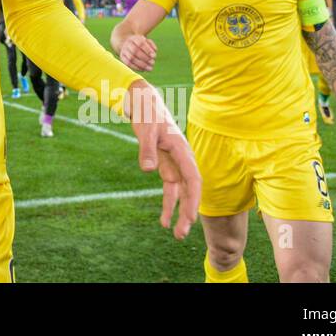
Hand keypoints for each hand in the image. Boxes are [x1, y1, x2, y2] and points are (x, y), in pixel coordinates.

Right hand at [118, 34, 156, 70]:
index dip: (147, 50)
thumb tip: (154, 53)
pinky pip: (128, 63)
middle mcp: (128, 43)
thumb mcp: (146, 41)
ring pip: (131, 58)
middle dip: (145, 58)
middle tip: (153, 63)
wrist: (127, 44)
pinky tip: (143, 70)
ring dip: (142, 64)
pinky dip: (137, 68)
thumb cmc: (140, 44)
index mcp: (135, 38)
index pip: (141, 43)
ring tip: (150, 68)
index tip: (154, 56)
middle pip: (135, 51)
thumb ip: (151, 46)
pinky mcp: (122, 57)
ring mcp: (124, 50)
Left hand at [126, 80, 199, 239]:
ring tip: (175, 234)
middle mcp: (181, 159)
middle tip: (182, 234)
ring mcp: (174, 164)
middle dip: (188, 212)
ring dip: (178, 212)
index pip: (193, 178)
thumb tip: (148, 170)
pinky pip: (169, 189)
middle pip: (189, 190)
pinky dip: (168, 203)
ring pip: (180, 193)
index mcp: (182, 150)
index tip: (190, 216)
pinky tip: (164, 220)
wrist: (142, 101)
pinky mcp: (165, 166)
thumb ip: (146, 149)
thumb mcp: (144, 129)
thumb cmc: (146, 113)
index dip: (193, 198)